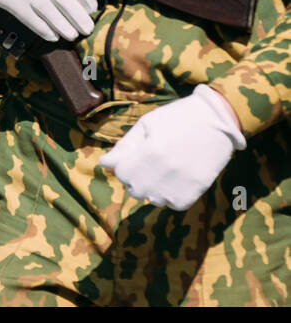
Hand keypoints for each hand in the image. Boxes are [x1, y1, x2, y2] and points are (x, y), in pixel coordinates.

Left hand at [100, 85, 244, 210]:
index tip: (134, 159)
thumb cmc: (178, 117)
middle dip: (136, 180)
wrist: (219, 120)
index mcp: (149, 151)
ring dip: (153, 189)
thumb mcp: (147, 124)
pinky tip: (176, 181)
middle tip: (148, 165)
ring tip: (163, 172)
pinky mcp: (197, 190)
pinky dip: (171, 196)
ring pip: (154, 200)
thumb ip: (124, 146)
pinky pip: (174, 205)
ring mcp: (181, 183)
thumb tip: (104, 164)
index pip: (121, 175)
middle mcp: (163, 171)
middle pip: (135, 191)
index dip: (124, 167)